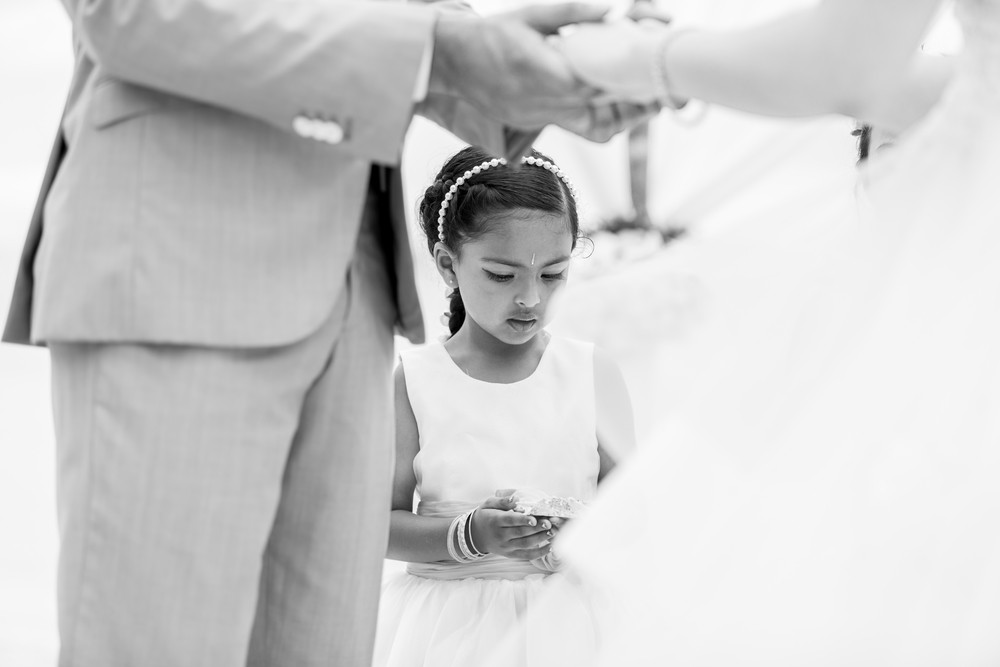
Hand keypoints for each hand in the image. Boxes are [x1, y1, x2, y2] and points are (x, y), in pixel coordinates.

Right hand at [428, 6, 659, 147]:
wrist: (447, 61)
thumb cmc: (487, 35)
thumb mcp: (531, 15)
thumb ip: (573, 12)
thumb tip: (610, 10)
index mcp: (546, 74)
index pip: (600, 86)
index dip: (632, 88)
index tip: (655, 82)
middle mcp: (543, 103)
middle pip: (601, 114)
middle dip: (633, 108)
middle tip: (661, 95)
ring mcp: (536, 118)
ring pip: (589, 125)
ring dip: (616, 116)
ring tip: (640, 102)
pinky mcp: (530, 122)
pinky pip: (570, 124)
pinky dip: (592, 114)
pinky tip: (605, 99)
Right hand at [469, 492, 554, 560]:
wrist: (475, 535)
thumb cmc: (485, 516)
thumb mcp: (488, 503)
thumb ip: (502, 501)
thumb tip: (515, 499)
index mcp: (495, 521)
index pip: (510, 521)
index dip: (522, 520)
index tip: (534, 519)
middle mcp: (500, 536)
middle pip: (521, 533)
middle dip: (537, 528)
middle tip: (550, 522)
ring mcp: (506, 547)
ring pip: (526, 544)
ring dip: (540, 538)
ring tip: (553, 531)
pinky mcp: (510, 554)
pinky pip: (526, 555)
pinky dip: (539, 553)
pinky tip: (550, 547)